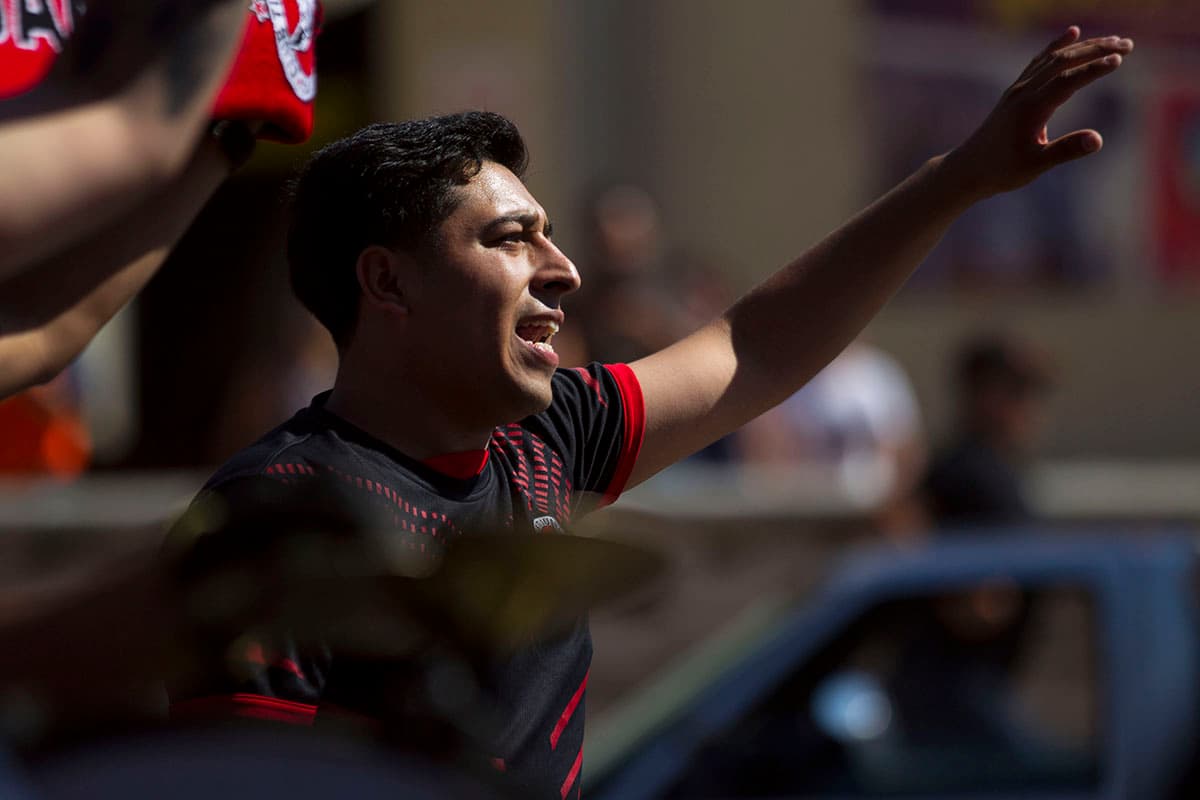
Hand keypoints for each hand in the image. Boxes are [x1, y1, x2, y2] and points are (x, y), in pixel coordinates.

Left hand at [945, 27, 1132, 199]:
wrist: (968, 169)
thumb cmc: (1001, 171)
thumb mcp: (1035, 166)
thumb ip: (1065, 150)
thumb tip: (1098, 139)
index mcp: (1030, 108)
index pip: (1067, 80)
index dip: (1094, 69)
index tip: (1119, 59)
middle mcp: (1023, 92)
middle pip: (1063, 61)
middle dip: (1096, 50)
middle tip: (1128, 45)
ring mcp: (1018, 89)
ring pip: (1053, 58)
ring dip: (1084, 46)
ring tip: (1113, 41)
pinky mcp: (1016, 92)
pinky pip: (1040, 61)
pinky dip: (1058, 46)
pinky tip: (1073, 34)